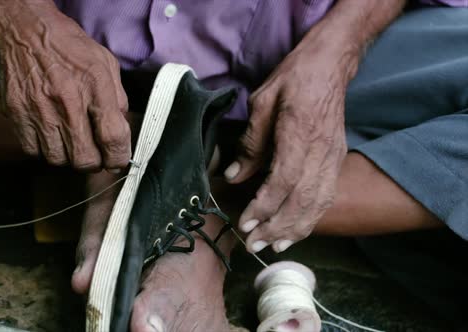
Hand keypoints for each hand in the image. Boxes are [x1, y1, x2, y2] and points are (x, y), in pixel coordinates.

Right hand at [0, 0, 129, 171]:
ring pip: (58, 160)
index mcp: (95, 86)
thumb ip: (117, 99)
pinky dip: (44, 149)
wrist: (26, 31)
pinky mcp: (17, 115)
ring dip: (68, 157)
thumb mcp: (106, 64)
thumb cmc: (70, 47)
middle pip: (84, 159)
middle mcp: (67, 101)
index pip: (112, 137)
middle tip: (94, 153)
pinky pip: (32, 151)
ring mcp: (39, 110)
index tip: (118, 161)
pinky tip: (50, 134)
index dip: (118, 157)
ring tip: (71, 141)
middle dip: (93, 163)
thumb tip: (120, 132)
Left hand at [225, 40, 355, 253]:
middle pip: (302, 201)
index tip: (246, 224)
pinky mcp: (337, 160)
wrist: (330, 66)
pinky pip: (326, 197)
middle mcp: (321, 151)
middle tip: (253, 245)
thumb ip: (250, 143)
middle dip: (276, 228)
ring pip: (318, 204)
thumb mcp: (261, 103)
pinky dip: (312, 218)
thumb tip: (234, 176)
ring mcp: (333, 157)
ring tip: (274, 247)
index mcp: (299, 133)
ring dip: (295, 230)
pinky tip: (296, 230)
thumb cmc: (293, 79)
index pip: (283, 182)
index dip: (264, 208)